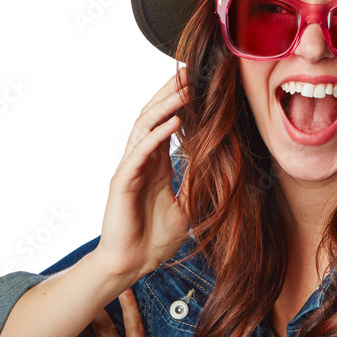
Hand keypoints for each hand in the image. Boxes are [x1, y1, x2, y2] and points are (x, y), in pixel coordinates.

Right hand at [96, 67, 191, 280]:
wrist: (131, 265)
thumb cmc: (155, 238)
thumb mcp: (186, 204)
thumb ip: (194, 179)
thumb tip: (214, 159)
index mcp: (155, 163)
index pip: (167, 123)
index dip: (180, 103)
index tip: (199, 84)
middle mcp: (141, 160)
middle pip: (154, 116)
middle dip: (171, 93)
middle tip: (190, 71)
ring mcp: (130, 169)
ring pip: (145, 128)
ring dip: (166, 106)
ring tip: (185, 89)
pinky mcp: (121, 182)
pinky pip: (139, 153)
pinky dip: (157, 136)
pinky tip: (173, 123)